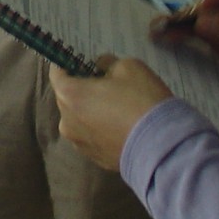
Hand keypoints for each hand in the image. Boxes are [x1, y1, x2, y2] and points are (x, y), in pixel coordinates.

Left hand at [49, 57, 171, 171]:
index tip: (82, 59)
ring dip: (91, 110)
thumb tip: (101, 69)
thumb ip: (106, 63)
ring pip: (79, 118)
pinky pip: (93, 136)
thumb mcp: (128, 66)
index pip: (56, 73)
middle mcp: (67, 122)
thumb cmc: (141, 100)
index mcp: (69, 96)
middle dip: (82, 87)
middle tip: (106, 82)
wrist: (162, 146)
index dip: (68, 62)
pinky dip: (101, 128)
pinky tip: (122, 125)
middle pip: (67, 97)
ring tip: (117, 106)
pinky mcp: (95, 158)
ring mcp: (80, 144)